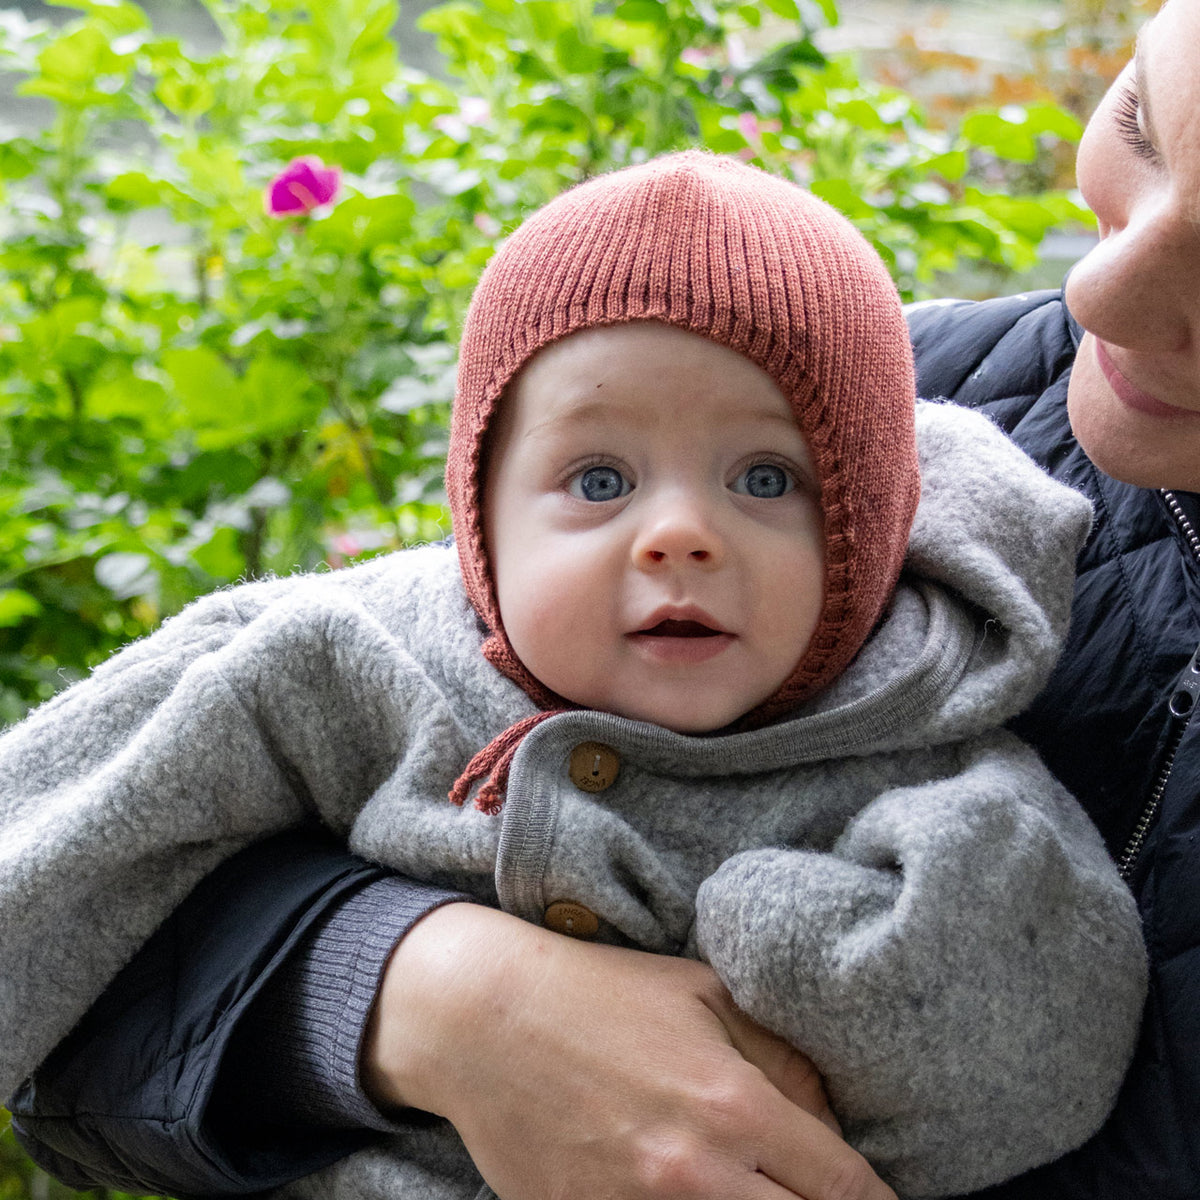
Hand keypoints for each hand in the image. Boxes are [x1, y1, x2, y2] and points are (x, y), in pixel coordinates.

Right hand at [363, 902, 894, 1199]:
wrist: (483, 1018)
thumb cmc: (600, 993)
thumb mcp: (703, 994)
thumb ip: (780, 1056)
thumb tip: (828, 1119)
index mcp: (732, 1104)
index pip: (842, 1184)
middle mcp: (694, 1172)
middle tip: (824, 1199)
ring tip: (754, 1191)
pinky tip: (694, 1194)